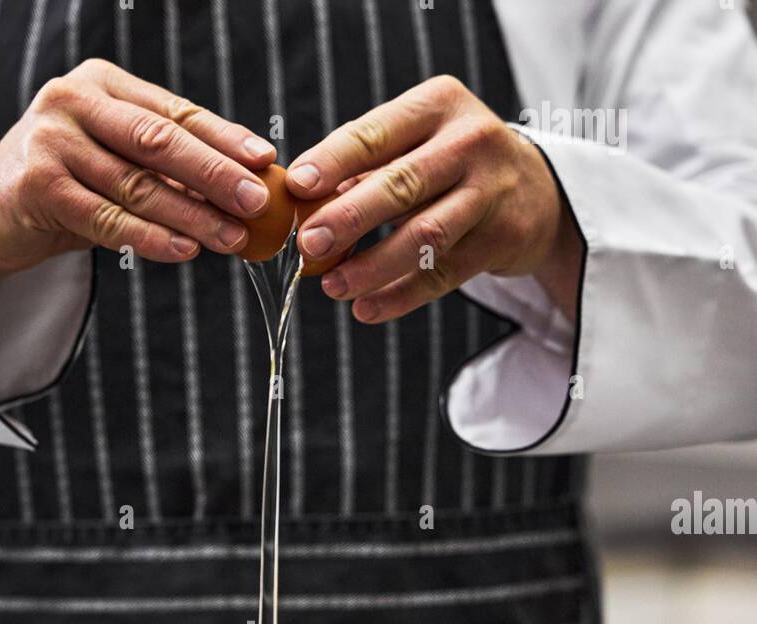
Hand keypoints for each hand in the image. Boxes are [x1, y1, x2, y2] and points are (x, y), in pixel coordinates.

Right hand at [0, 58, 275, 315]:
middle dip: (214, 173)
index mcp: (102, 84)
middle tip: (255, 201)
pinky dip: (148, 237)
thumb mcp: (114, 162)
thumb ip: (163, 169)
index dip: (223, 137)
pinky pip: (106, 218)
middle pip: (159, 141)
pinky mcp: (38, 186)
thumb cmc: (67, 186)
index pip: (174, 111)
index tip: (263, 161)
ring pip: (137, 184)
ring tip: (231, 238)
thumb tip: (240, 191)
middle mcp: (74, 101)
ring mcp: (52, 141)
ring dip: (190, 215)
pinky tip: (184, 250)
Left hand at [286, 76, 582, 322]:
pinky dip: (400, 296)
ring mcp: (490, 192)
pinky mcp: (500, 239)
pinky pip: (442, 275)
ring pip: (424, 235)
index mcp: (438, 105)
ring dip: (372, 266)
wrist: (537, 190)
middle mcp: (470, 142)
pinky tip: (366, 308)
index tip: (297, 185)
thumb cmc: (452, 163)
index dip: (333, 160)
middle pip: (401, 184)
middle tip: (308, 245)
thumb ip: (367, 165)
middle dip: (349, 217)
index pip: (376, 132)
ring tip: (332, 287)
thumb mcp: (417, 142)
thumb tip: (304, 203)